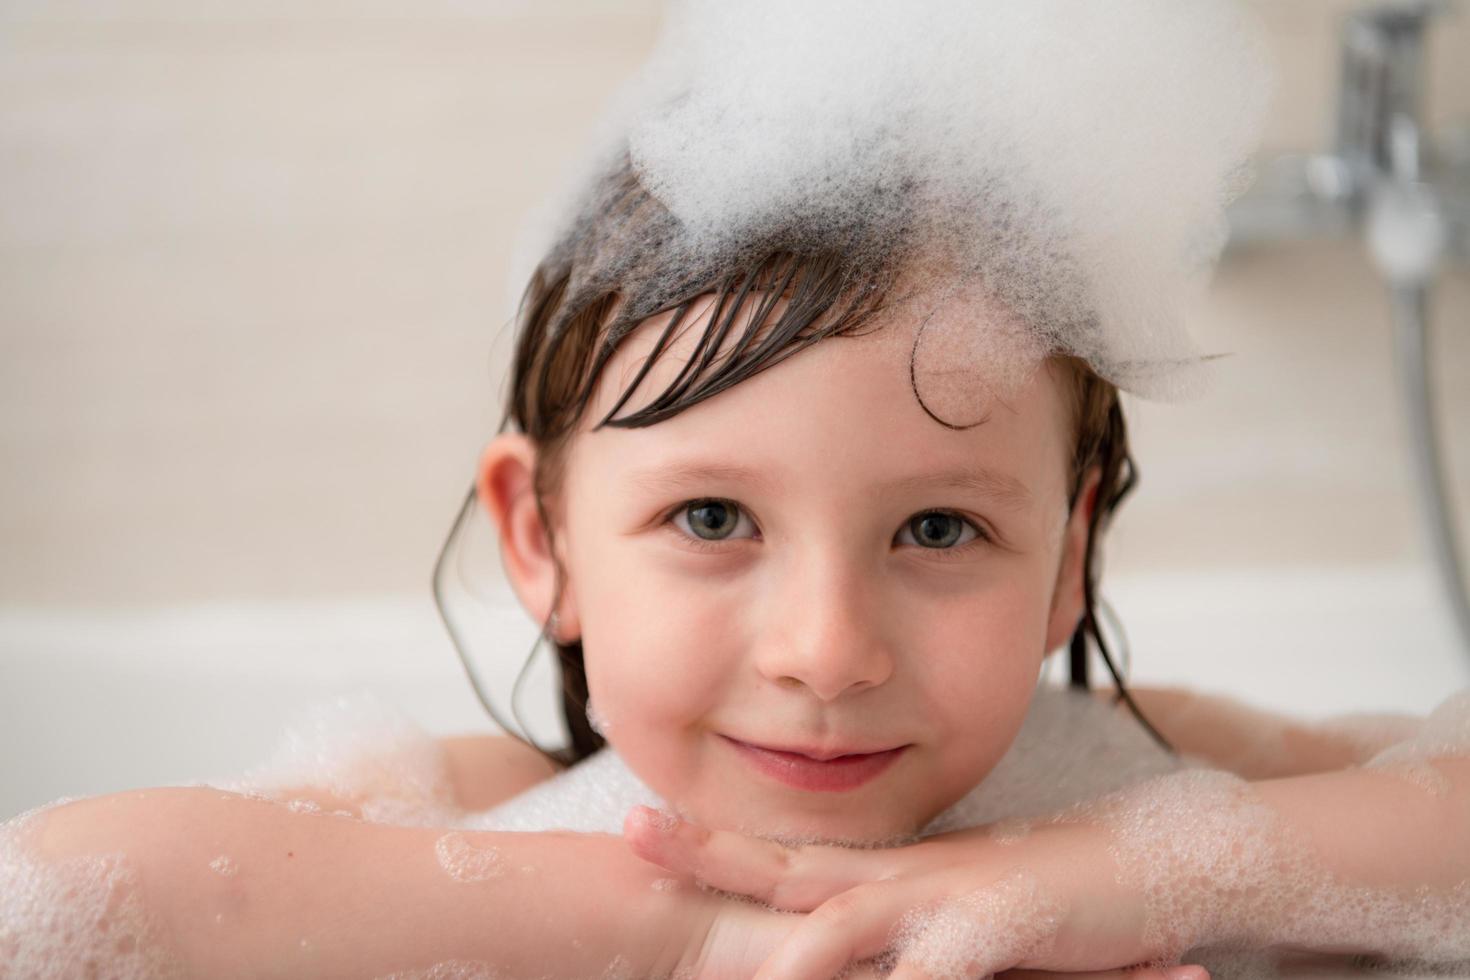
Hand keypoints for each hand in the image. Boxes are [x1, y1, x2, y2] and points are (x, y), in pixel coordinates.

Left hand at [627, 806, 1194, 979]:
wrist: (1154, 866)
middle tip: (630, 830)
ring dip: (779, 955)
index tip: (641, 828)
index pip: (784, 853)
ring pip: (842, 925)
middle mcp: (905, 875)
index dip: (713, 842)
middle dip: (709, 851)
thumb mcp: (960, 914)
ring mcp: (949, 897)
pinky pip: (938, 975)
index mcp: (890, 871)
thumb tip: (840, 947)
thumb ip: (900, 928)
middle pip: (787, 863)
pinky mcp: (1000, 926)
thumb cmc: (1052, 903)